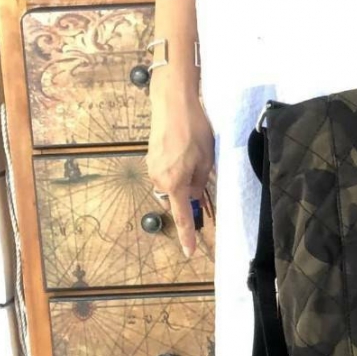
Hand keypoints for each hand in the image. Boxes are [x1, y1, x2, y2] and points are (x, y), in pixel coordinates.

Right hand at [145, 85, 214, 259]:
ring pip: (171, 185)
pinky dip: (176, 169)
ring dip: (183, 178)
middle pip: (176, 198)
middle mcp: (159, 179)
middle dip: (189, 193)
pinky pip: (166, 173)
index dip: (187, 235)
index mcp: (175, 183)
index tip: (189, 251)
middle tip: (201, 171)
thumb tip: (195, 196)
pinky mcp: (150, 158)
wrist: (172, 104)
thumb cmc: (194, 130)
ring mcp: (152, 168)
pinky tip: (183, 150)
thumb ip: (200, 182)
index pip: (183, 216)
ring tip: (193, 154)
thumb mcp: (206, 159)